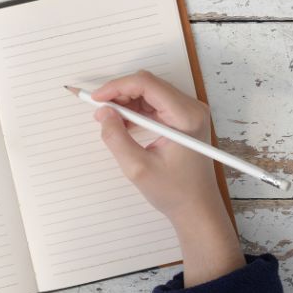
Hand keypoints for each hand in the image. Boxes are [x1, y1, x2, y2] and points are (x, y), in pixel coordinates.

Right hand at [92, 71, 243, 286]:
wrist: (196, 207)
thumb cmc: (175, 192)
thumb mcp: (137, 168)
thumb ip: (116, 138)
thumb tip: (103, 113)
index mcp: (186, 116)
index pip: (147, 84)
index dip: (117, 87)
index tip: (96, 98)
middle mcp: (191, 108)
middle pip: (148, 85)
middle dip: (120, 94)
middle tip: (100, 111)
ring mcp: (188, 112)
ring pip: (149, 93)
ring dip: (126, 103)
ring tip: (110, 122)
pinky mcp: (182, 119)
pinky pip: (154, 104)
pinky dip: (135, 111)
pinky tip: (124, 127)